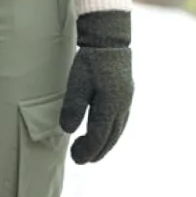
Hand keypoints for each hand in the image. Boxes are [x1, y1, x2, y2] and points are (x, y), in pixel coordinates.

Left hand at [59, 10, 133, 163]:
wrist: (109, 38)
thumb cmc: (91, 60)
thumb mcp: (77, 83)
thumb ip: (73, 108)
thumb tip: (68, 130)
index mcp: (111, 106)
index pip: (99, 137)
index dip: (87, 150)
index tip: (76, 158)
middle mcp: (123, 106)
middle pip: (111, 137)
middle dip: (97, 151)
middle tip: (81, 158)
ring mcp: (127, 99)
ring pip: (118, 130)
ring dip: (105, 143)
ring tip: (92, 149)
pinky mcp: (126, 92)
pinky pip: (120, 120)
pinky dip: (111, 131)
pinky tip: (104, 131)